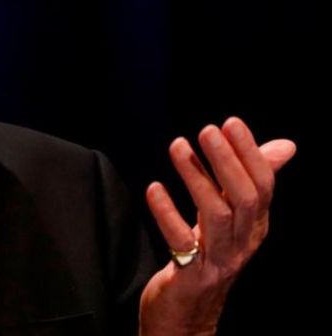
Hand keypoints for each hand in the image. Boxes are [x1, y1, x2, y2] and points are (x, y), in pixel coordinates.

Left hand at [139, 117, 294, 335]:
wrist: (189, 314)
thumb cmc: (210, 255)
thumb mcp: (232, 217)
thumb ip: (248, 180)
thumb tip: (285, 145)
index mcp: (255, 226)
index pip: (263, 187)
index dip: (250, 154)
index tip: (231, 123)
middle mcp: (243, 243)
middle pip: (244, 199)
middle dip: (227, 161)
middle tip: (207, 130)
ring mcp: (218, 260)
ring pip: (216, 216)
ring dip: (197, 179)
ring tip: (177, 147)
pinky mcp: (189, 275)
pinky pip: (180, 242)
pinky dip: (167, 213)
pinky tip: (154, 188)